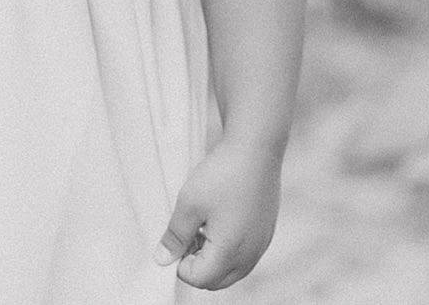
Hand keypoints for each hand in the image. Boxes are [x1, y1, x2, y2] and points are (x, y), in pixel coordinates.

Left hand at [154, 138, 283, 289]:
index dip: (181, 263)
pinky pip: (245, 254)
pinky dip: (230, 247)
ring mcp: (261, 244)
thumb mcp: (189, 203)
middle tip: (189, 234)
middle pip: (217, 280)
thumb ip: (175, 236)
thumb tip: (162, 259)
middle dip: (198, 265)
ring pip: (232, 269)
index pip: (198, 279)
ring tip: (204, 224)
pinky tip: (222, 218)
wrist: (256, 148)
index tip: (179, 237)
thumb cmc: (223, 173)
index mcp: (230, 252)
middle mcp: (250, 254)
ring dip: (214, 258)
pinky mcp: (266, 232)